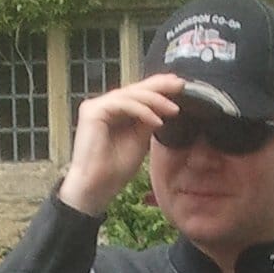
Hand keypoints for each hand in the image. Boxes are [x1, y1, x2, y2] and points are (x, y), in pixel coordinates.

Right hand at [59, 73, 184, 217]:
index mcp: (113, 112)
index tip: (179, 87)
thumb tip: (165, 104)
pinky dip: (143, 111)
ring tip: (174, 109)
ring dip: (155, 100)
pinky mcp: (92, 111)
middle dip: (159, 86)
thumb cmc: (114, 170)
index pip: (137, 95)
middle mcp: (103, 106)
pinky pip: (123, 104)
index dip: (158, 88)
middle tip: (181, 85)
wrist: (96, 188)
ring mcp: (96, 107)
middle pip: (134, 89)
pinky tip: (157, 122)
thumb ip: (148, 121)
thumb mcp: (139, 140)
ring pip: (130, 94)